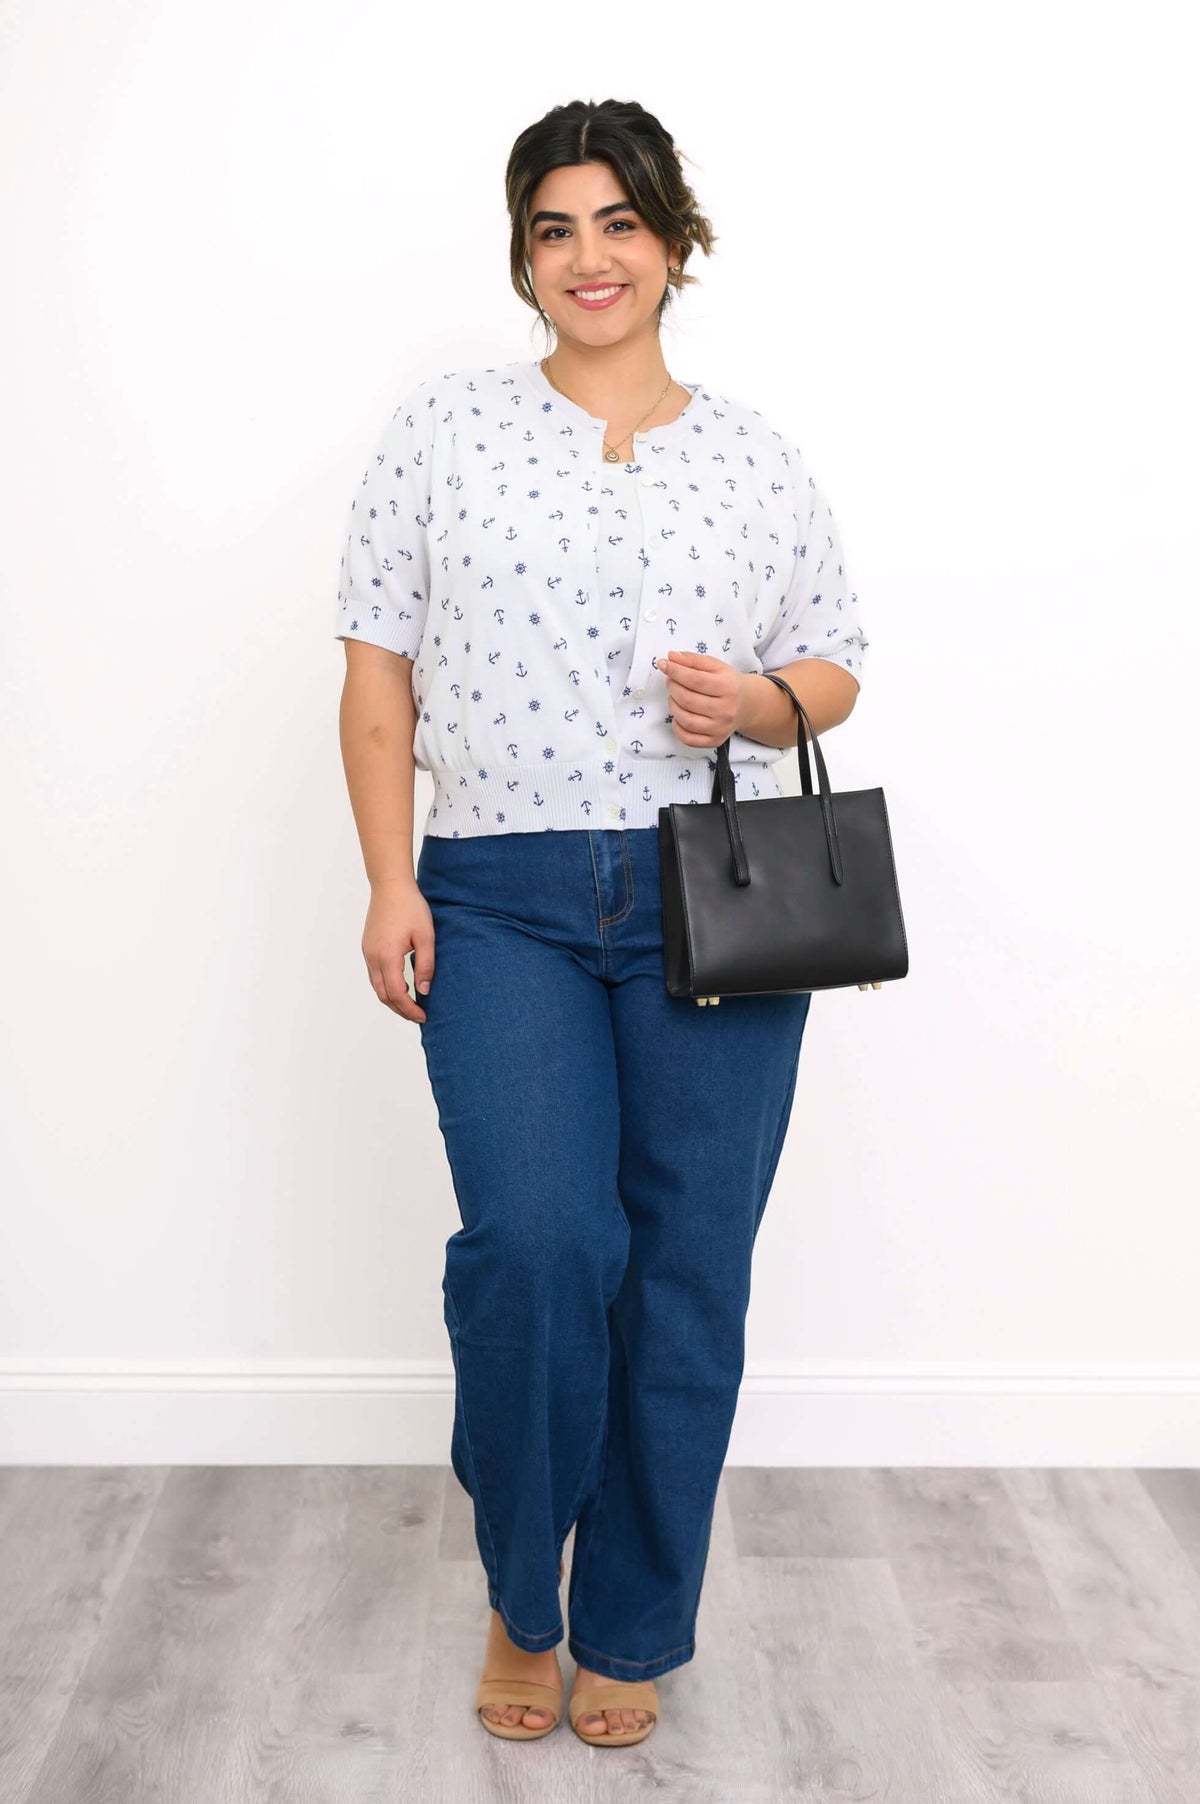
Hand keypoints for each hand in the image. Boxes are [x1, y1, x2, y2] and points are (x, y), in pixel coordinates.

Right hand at [362, 877, 434, 1023]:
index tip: (423, 1017)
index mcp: (387, 956)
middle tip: (417, 1015)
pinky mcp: (367, 947)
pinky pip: (374, 974)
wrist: (390, 886)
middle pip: (383, 995)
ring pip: (376, 986)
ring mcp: (367, 952)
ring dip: (392, 999)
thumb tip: (424, 991)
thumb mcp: (426, 936)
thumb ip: (425, 965)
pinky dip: (386, 985)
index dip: (409, 1009)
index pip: (397, 994)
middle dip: (400, 1009)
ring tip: (411, 1003)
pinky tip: (401, 984)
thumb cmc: (410, 908)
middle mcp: (373, 958)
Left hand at [654, 649, 749, 748]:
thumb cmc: (728, 683)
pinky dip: (677, 726)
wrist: (746, 705)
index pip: (695, 679)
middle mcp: (726, 710)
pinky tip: (679, 715)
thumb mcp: (715, 666)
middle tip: (671, 681)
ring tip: (675, 696)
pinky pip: (687, 739)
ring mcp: (720, 728)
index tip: (663, 664)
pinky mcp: (715, 741)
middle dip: (673, 687)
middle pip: (688, 700)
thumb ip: (693, 660)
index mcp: (729, 687)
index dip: (675, 671)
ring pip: (685, 719)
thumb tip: (671, 657)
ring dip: (673, 705)